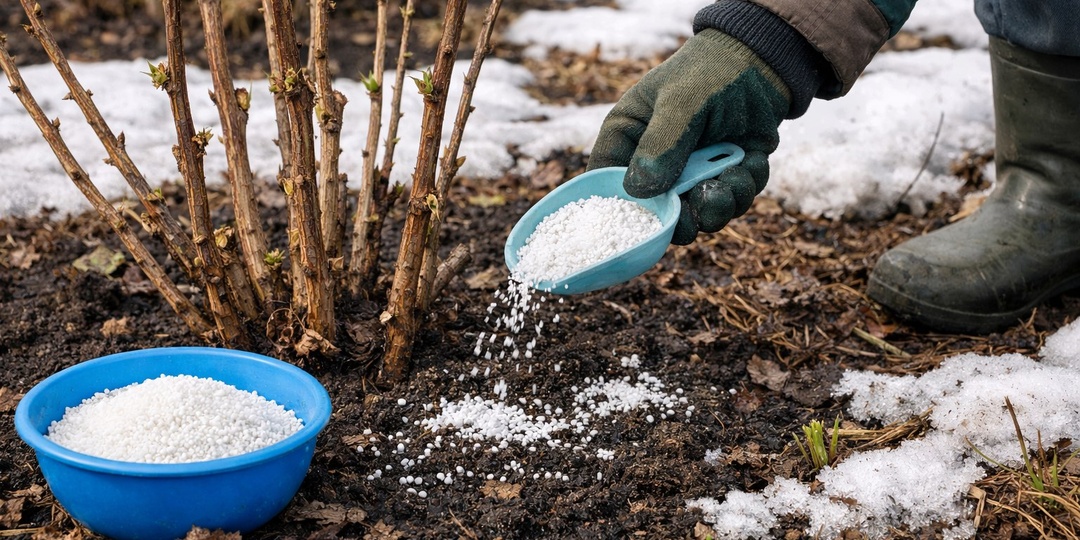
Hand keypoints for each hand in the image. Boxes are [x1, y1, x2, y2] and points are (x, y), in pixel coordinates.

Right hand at [589, 29, 790, 244]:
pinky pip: (730, 203)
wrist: (763, 61)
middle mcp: (655, 162)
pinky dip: (743, 188)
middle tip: (697, 210)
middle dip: (680, 217)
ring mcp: (690, 173)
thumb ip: (662, 144)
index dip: (618, 207)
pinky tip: (752, 160)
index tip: (643, 220)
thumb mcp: (682, 101)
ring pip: (696, 215)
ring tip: (733, 177)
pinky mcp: (724, 177)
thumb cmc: (711, 71)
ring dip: (718, 205)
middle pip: (653, 211)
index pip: (606, 180)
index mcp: (629, 137)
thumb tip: (639, 189)